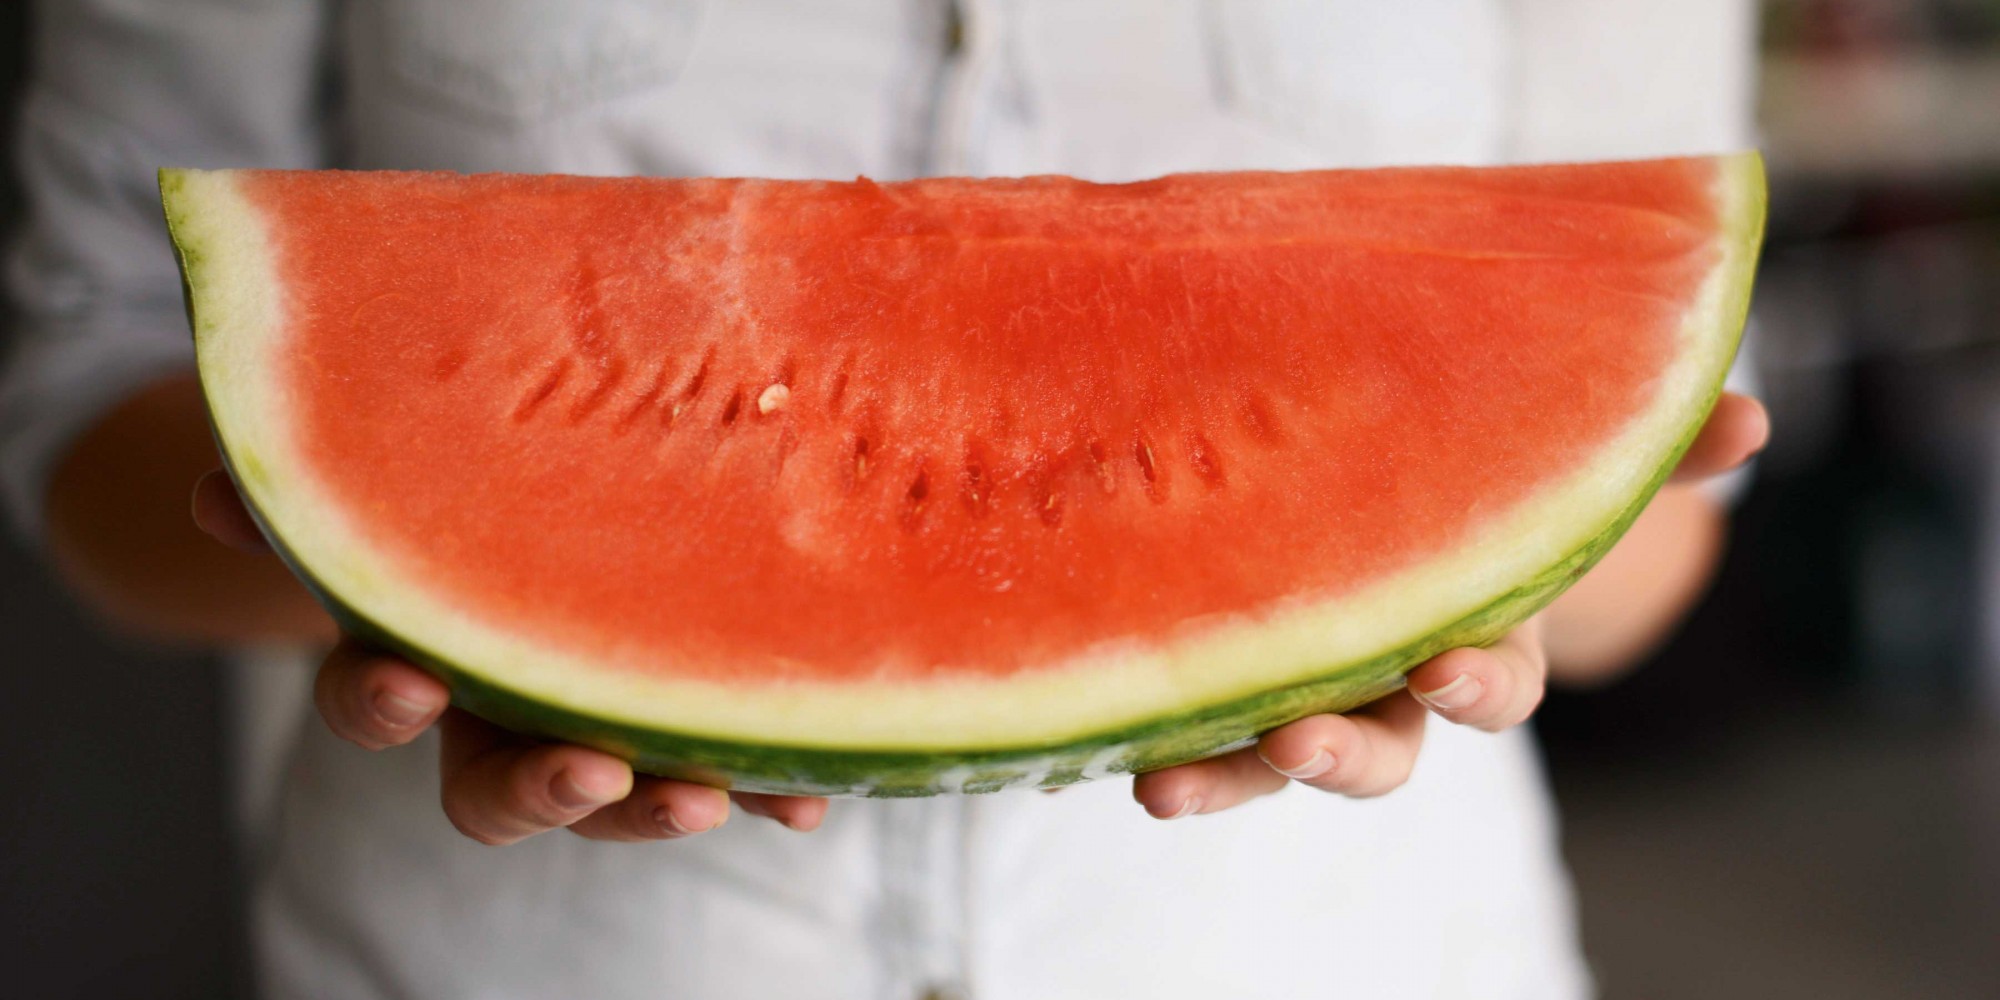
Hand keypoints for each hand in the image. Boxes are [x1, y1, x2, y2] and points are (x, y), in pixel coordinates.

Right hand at [192, 470, 829, 844]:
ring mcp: (598, 722)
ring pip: (615, 796)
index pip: (376, 698)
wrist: (519, 491)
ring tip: (707, 792)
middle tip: (587, 767)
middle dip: (537, 788)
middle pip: (494, 787)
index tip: (407, 685)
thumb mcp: (410, 455)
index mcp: (422, 648)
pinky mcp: (690, 721)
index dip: (381, 701)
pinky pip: (726, 765)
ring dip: (656, 802)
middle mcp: (502, 711)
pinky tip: (810, 796)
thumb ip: (338, 457)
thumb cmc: (462, 470)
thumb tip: (214, 490)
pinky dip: (766, 783)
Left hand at [1130, 391, 1769, 818]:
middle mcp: (1382, 686)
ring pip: (1262, 760)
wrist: (1406, 500)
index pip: (1486, 686)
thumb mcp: (1563, 463)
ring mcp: (1296, 689)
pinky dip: (1148, 733)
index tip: (1446, 667)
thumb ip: (1651, 445)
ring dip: (1220, 779)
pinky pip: (1180, 716)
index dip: (1472, 686)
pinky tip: (1098, 742)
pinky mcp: (1214, 674)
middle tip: (1297, 742)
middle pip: (1373, 752)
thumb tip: (1752, 417)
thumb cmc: (1486, 486)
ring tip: (1163, 789)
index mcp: (1471, 638)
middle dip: (1341, 757)